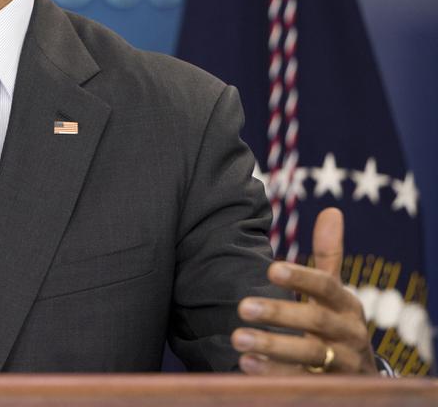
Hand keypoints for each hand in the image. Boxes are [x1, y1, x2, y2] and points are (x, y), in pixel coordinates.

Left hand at [231, 207, 376, 374]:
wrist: (361, 376)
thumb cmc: (337, 322)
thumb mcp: (335, 292)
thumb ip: (329, 255)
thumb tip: (332, 210)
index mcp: (346, 305)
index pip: (325, 287)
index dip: (301, 278)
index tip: (271, 268)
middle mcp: (347, 334)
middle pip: (315, 323)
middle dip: (279, 314)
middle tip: (242, 307)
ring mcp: (340, 365)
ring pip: (308, 356)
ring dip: (272, 348)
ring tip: (237, 339)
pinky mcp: (329, 389)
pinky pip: (300, 383)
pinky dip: (273, 375)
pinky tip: (246, 366)